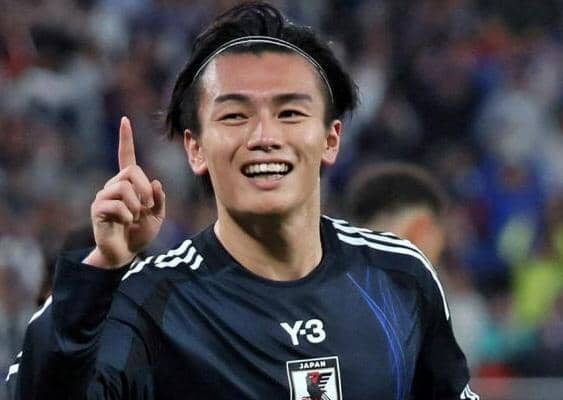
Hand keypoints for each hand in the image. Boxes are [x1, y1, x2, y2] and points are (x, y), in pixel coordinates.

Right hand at [84, 117, 165, 268]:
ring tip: (134, 218)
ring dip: (136, 205)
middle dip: (144, 188)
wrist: (125, 253)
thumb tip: (155, 183)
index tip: (125, 120)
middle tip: (147, 207)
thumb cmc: (140, 233)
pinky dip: (128, 216)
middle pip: (131, 171)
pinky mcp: (98, 208)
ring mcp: (104, 195)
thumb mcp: (157, 216)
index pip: (127, 157)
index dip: (126, 139)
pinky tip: (125, 223)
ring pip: (124, 187)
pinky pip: (117, 204)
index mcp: (129, 183)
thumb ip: (159, 199)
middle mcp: (114, 185)